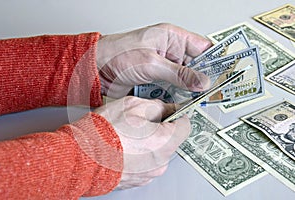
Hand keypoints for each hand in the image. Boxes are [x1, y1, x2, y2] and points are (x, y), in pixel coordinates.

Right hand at [94, 96, 189, 188]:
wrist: (80, 156)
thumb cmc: (104, 132)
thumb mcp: (132, 106)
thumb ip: (156, 106)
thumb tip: (166, 107)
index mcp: (164, 141)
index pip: (185, 126)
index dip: (178, 115)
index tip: (172, 112)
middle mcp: (160, 161)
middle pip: (170, 140)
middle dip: (160, 129)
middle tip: (141, 122)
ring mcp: (149, 174)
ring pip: (157, 153)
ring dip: (148, 143)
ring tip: (128, 136)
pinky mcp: (138, 181)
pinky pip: (146, 164)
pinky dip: (139, 156)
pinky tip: (124, 147)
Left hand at [96, 23, 211, 97]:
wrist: (95, 69)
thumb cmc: (117, 54)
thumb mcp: (152, 63)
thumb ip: (178, 74)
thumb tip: (202, 81)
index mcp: (171, 38)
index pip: (202, 48)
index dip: (215, 61)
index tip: (226, 75)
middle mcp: (169, 51)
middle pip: (195, 66)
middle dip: (203, 80)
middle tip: (214, 93)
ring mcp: (162, 67)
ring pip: (184, 79)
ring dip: (190, 90)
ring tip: (201, 100)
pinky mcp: (155, 80)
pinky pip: (172, 88)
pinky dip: (178, 95)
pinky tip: (183, 103)